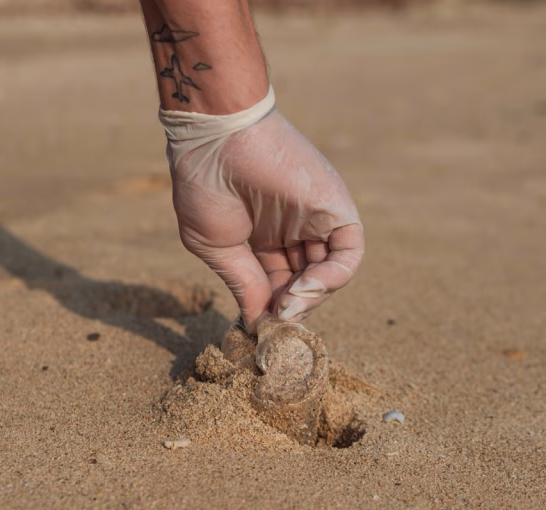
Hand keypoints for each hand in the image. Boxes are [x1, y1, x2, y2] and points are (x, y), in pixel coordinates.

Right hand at [163, 94, 363, 331]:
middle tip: (275, 321)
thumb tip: (257, 324)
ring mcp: (314, 219)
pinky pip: (349, 253)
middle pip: (303, 281)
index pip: (277, 283)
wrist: (215, 139)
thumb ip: (244, 284)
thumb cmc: (205, 187)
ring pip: (328, 273)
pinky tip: (304, 290)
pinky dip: (333, 278)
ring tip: (286, 309)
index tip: (260, 326)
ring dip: (310, 299)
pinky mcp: (334, 207)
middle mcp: (292, 229)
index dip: (270, 307)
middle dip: (290, 306)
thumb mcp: (219, 248)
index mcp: (261, 237)